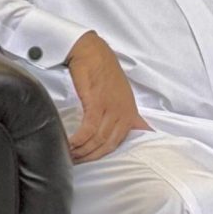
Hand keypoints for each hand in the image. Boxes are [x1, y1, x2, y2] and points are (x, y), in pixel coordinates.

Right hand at [64, 30, 148, 161]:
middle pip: (108, 144)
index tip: (88, 159)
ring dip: (82, 150)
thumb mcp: (121, 95)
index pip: (119, 142)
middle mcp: (123, 112)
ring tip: (69, 154)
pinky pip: (89, 128)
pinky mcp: (97, 103)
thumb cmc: (103, 71)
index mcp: (130, 112)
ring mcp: (111, 108)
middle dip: (91, 156)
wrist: (91, 52)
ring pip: (98, 139)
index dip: (102, 154)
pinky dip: (78, 139)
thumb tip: (143, 129)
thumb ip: (128, 114)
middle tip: (75, 161)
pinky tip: (70, 144)